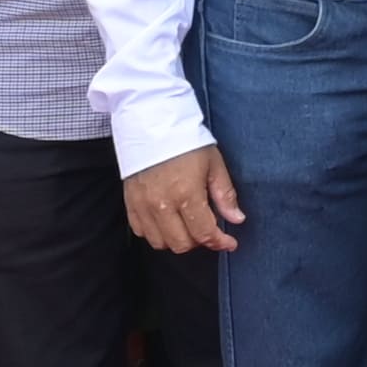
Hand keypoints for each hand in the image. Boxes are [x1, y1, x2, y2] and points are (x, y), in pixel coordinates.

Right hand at [126, 146, 245, 254]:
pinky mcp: (130, 202)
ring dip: (177, 239)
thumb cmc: (185, 140)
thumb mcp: (213, 164)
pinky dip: (156, 232)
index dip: (219, 242)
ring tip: (188, 224)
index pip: (204, 233)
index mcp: (186, 194)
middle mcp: (161, 204)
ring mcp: (142, 205)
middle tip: (208, 229)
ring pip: (160, 242)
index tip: (229, 243)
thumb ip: (224, 195)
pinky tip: (167, 220)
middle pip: (181, 244)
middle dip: (199, 241)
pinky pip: (141, 231)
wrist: (151, 123)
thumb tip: (237, 219)